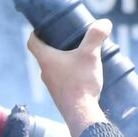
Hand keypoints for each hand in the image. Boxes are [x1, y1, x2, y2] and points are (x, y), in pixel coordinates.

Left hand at [28, 20, 110, 135]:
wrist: (81, 114)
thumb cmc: (81, 82)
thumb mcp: (90, 55)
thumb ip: (96, 37)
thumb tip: (105, 22)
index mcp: (46, 59)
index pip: (32, 42)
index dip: (36, 33)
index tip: (43, 28)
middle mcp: (45, 73)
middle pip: (44, 54)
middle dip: (55, 45)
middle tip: (68, 38)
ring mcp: (52, 86)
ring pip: (54, 68)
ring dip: (63, 61)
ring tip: (79, 56)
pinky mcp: (60, 96)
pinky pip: (62, 80)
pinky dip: (69, 74)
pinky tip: (83, 75)